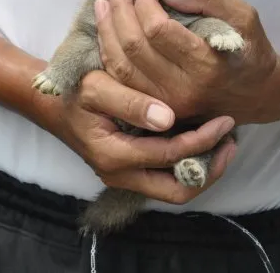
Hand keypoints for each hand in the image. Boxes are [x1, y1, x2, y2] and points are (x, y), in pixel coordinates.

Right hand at [43, 69, 236, 203]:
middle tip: (230, 143)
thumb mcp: (97, 88)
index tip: (224, 120)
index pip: (171, 156)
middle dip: (209, 170)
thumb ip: (131, 102)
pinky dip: (186, 163)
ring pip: (172, 189)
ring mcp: (124, 175)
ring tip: (223, 144)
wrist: (49, 104)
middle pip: (177, 191)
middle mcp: (121, 175)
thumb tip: (167, 118)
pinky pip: (164, 177)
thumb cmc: (72, 92)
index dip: (202, 140)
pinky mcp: (128, 168)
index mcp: (115, 156)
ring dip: (201, 170)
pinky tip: (201, 140)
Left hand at [95, 0, 279, 124]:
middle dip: (119, 12)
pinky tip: (106, 33)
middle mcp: (182, 89)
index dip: (144, 6)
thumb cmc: (253, 51)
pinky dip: (109, 55)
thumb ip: (208, 0)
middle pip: (134, 48)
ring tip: (103, 6)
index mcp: (206, 65)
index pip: (159, 31)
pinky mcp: (158, 109)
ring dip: (107, 32)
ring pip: (121, 67)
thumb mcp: (245, 16)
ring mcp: (167, 103)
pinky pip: (123, 82)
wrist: (261, 97)